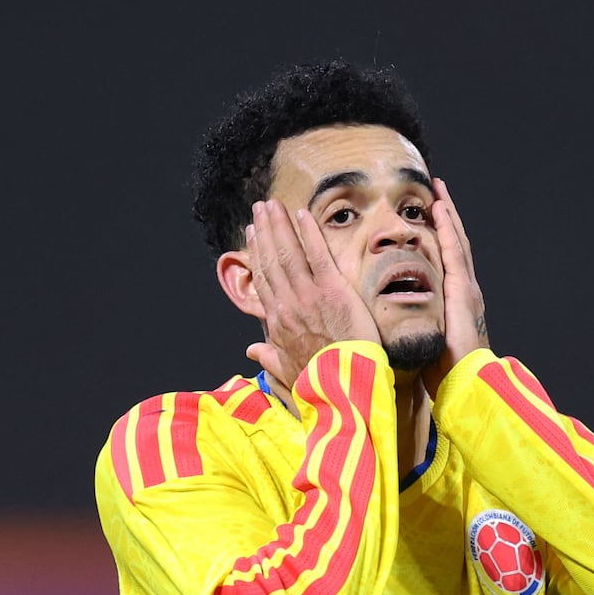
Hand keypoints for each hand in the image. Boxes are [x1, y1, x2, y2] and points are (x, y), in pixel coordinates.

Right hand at [244, 199, 380, 387]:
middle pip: (272, 260)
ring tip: (272, 205)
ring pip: (289, 253)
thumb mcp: (287, 372)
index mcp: (277, 322)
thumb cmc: (318, 383)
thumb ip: (269, 357)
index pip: (264, 281)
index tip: (253, 236)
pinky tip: (302, 215)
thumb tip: (252, 351)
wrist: (342, 389)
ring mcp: (309, 296)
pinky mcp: (333, 291)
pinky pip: (319, 256)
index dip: (257, 255)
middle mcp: (288, 305)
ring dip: (279, 226)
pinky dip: (309, 234)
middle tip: (259, 208)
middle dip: (265, 231)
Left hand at [422, 178, 487, 397]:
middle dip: (446, 219)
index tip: (429, 217)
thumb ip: (414, 328)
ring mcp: (466, 287)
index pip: (445, 262)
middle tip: (437, 193)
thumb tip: (393, 325)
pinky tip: (441, 210)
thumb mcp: (425, 343)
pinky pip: (455, 252)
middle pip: (454, 245)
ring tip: (439, 192)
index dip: (438, 239)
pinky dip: (449, 229)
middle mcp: (464, 290)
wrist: (465, 384)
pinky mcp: (463, 290)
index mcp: (455, 302)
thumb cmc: (443, 371)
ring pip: (456, 242)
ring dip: (448, 215)